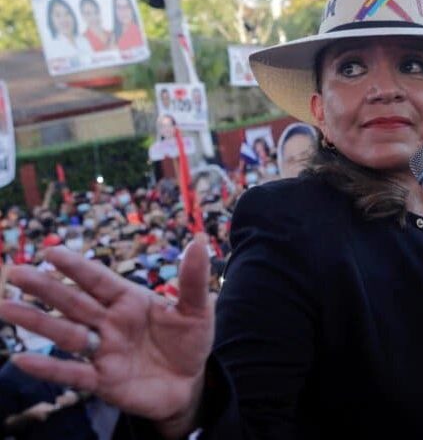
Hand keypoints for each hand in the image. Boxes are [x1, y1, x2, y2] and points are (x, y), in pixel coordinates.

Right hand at [0, 237, 214, 425]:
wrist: (189, 382)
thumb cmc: (189, 340)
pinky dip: (49, 369)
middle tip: (15, 272)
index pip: (99, 280)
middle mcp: (110, 322)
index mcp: (130, 300)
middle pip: (74, 302)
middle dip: (46, 288)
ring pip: (65, 334)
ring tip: (4, 308)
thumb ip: (193, 279)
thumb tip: (200, 241)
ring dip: (36, 322)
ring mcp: (103, 350)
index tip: (51, 250)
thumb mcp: (198, 309)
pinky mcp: (103, 380)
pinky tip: (22, 361)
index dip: (77, 266)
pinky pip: (73, 374)